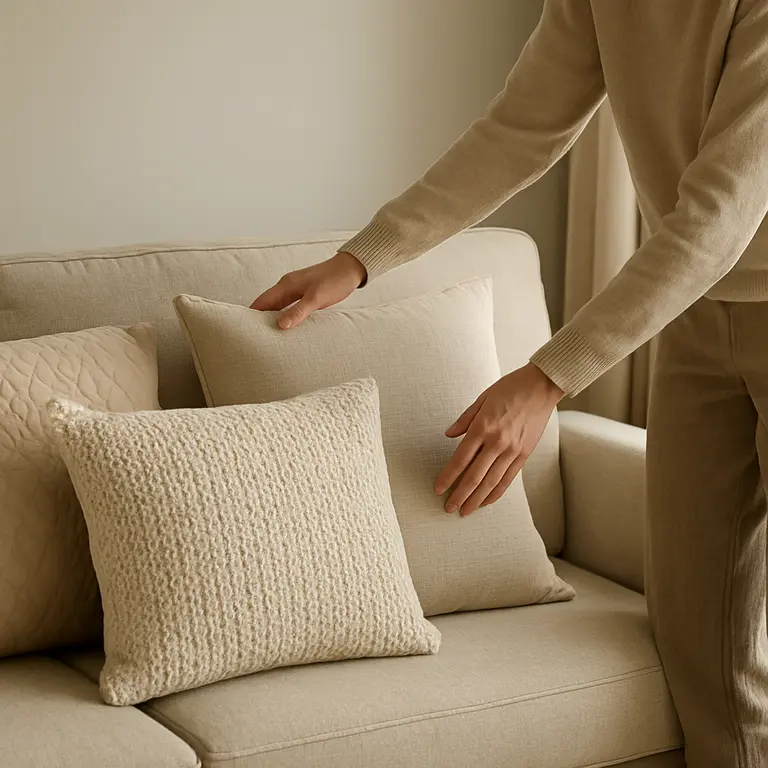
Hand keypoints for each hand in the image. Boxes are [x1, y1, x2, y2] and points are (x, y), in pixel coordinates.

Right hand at [250, 251, 366, 327]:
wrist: (351, 269)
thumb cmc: (334, 281)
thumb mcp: (316, 298)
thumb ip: (299, 311)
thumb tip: (280, 325)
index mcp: (286, 285)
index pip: (260, 302)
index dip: (249, 314)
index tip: (239, 328)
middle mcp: (287, 287)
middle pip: (266, 305)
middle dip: (257, 319)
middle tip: (249, 337)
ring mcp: (296, 290)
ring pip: (277, 307)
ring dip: (271, 319)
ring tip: (263, 337)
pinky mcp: (305, 295)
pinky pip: (288, 308)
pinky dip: (284, 317)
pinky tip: (284, 328)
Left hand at [434, 363, 563, 515]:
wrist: (541, 386)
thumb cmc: (511, 388)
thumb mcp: (482, 398)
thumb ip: (465, 419)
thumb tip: (449, 435)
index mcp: (482, 427)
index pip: (460, 460)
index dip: (448, 477)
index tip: (438, 488)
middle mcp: (497, 442)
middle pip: (474, 476)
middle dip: (459, 495)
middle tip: (449, 507)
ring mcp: (512, 450)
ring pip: (491, 482)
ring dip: (476, 499)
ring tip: (465, 510)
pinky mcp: (524, 454)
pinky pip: (508, 479)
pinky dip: (496, 492)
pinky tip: (487, 501)